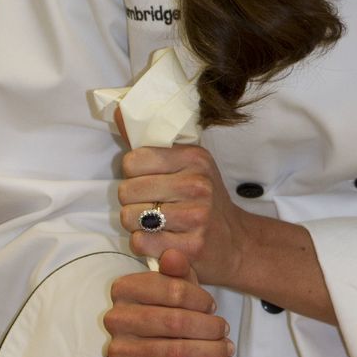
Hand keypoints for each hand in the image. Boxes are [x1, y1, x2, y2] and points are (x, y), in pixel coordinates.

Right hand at [103, 247, 233, 356]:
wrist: (149, 353)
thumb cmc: (167, 311)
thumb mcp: (174, 286)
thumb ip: (177, 269)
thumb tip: (174, 255)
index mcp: (124, 288)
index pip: (172, 290)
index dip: (200, 300)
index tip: (213, 307)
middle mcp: (116, 319)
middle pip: (175, 322)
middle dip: (209, 328)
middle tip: (224, 331)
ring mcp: (119, 352)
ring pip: (175, 353)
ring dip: (209, 352)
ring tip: (226, 350)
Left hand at [118, 142, 249, 287]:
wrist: (236, 241)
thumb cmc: (204, 199)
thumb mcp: (188, 163)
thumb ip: (152, 142)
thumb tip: (119, 109)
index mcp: (194, 158)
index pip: (132, 160)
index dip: (134, 175)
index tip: (150, 181)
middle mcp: (197, 184)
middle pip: (126, 191)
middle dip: (132, 202)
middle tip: (152, 206)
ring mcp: (196, 217)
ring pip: (129, 218)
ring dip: (136, 225)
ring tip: (156, 224)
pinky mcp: (191, 246)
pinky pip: (140, 243)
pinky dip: (144, 244)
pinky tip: (162, 240)